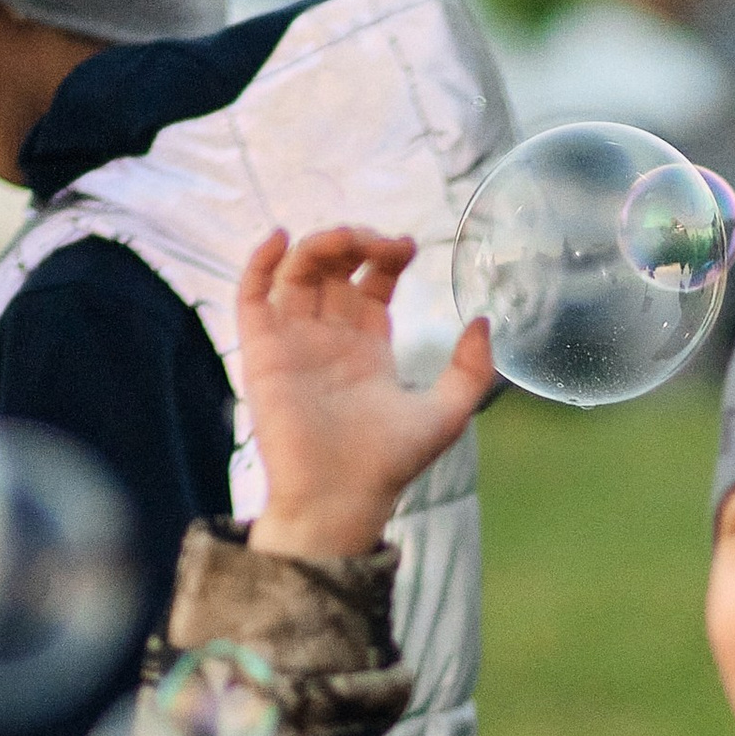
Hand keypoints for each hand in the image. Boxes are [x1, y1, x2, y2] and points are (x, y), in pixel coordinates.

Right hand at [239, 226, 493, 567]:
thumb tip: (482, 321)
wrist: (338, 498)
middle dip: (356, 244)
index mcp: (367, 351)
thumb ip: (471, 370)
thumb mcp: (447, 415)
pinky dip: (259, 261)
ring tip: (349, 238)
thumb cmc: (388, 465)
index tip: (407, 246)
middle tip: (381, 242)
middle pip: (335, 271)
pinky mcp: (261, 350)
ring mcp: (292, 342)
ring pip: (298, 273)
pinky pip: (252, 295)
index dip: (385, 258)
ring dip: (320, 244)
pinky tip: (281, 237)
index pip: (371, 286)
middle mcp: (328, 341)